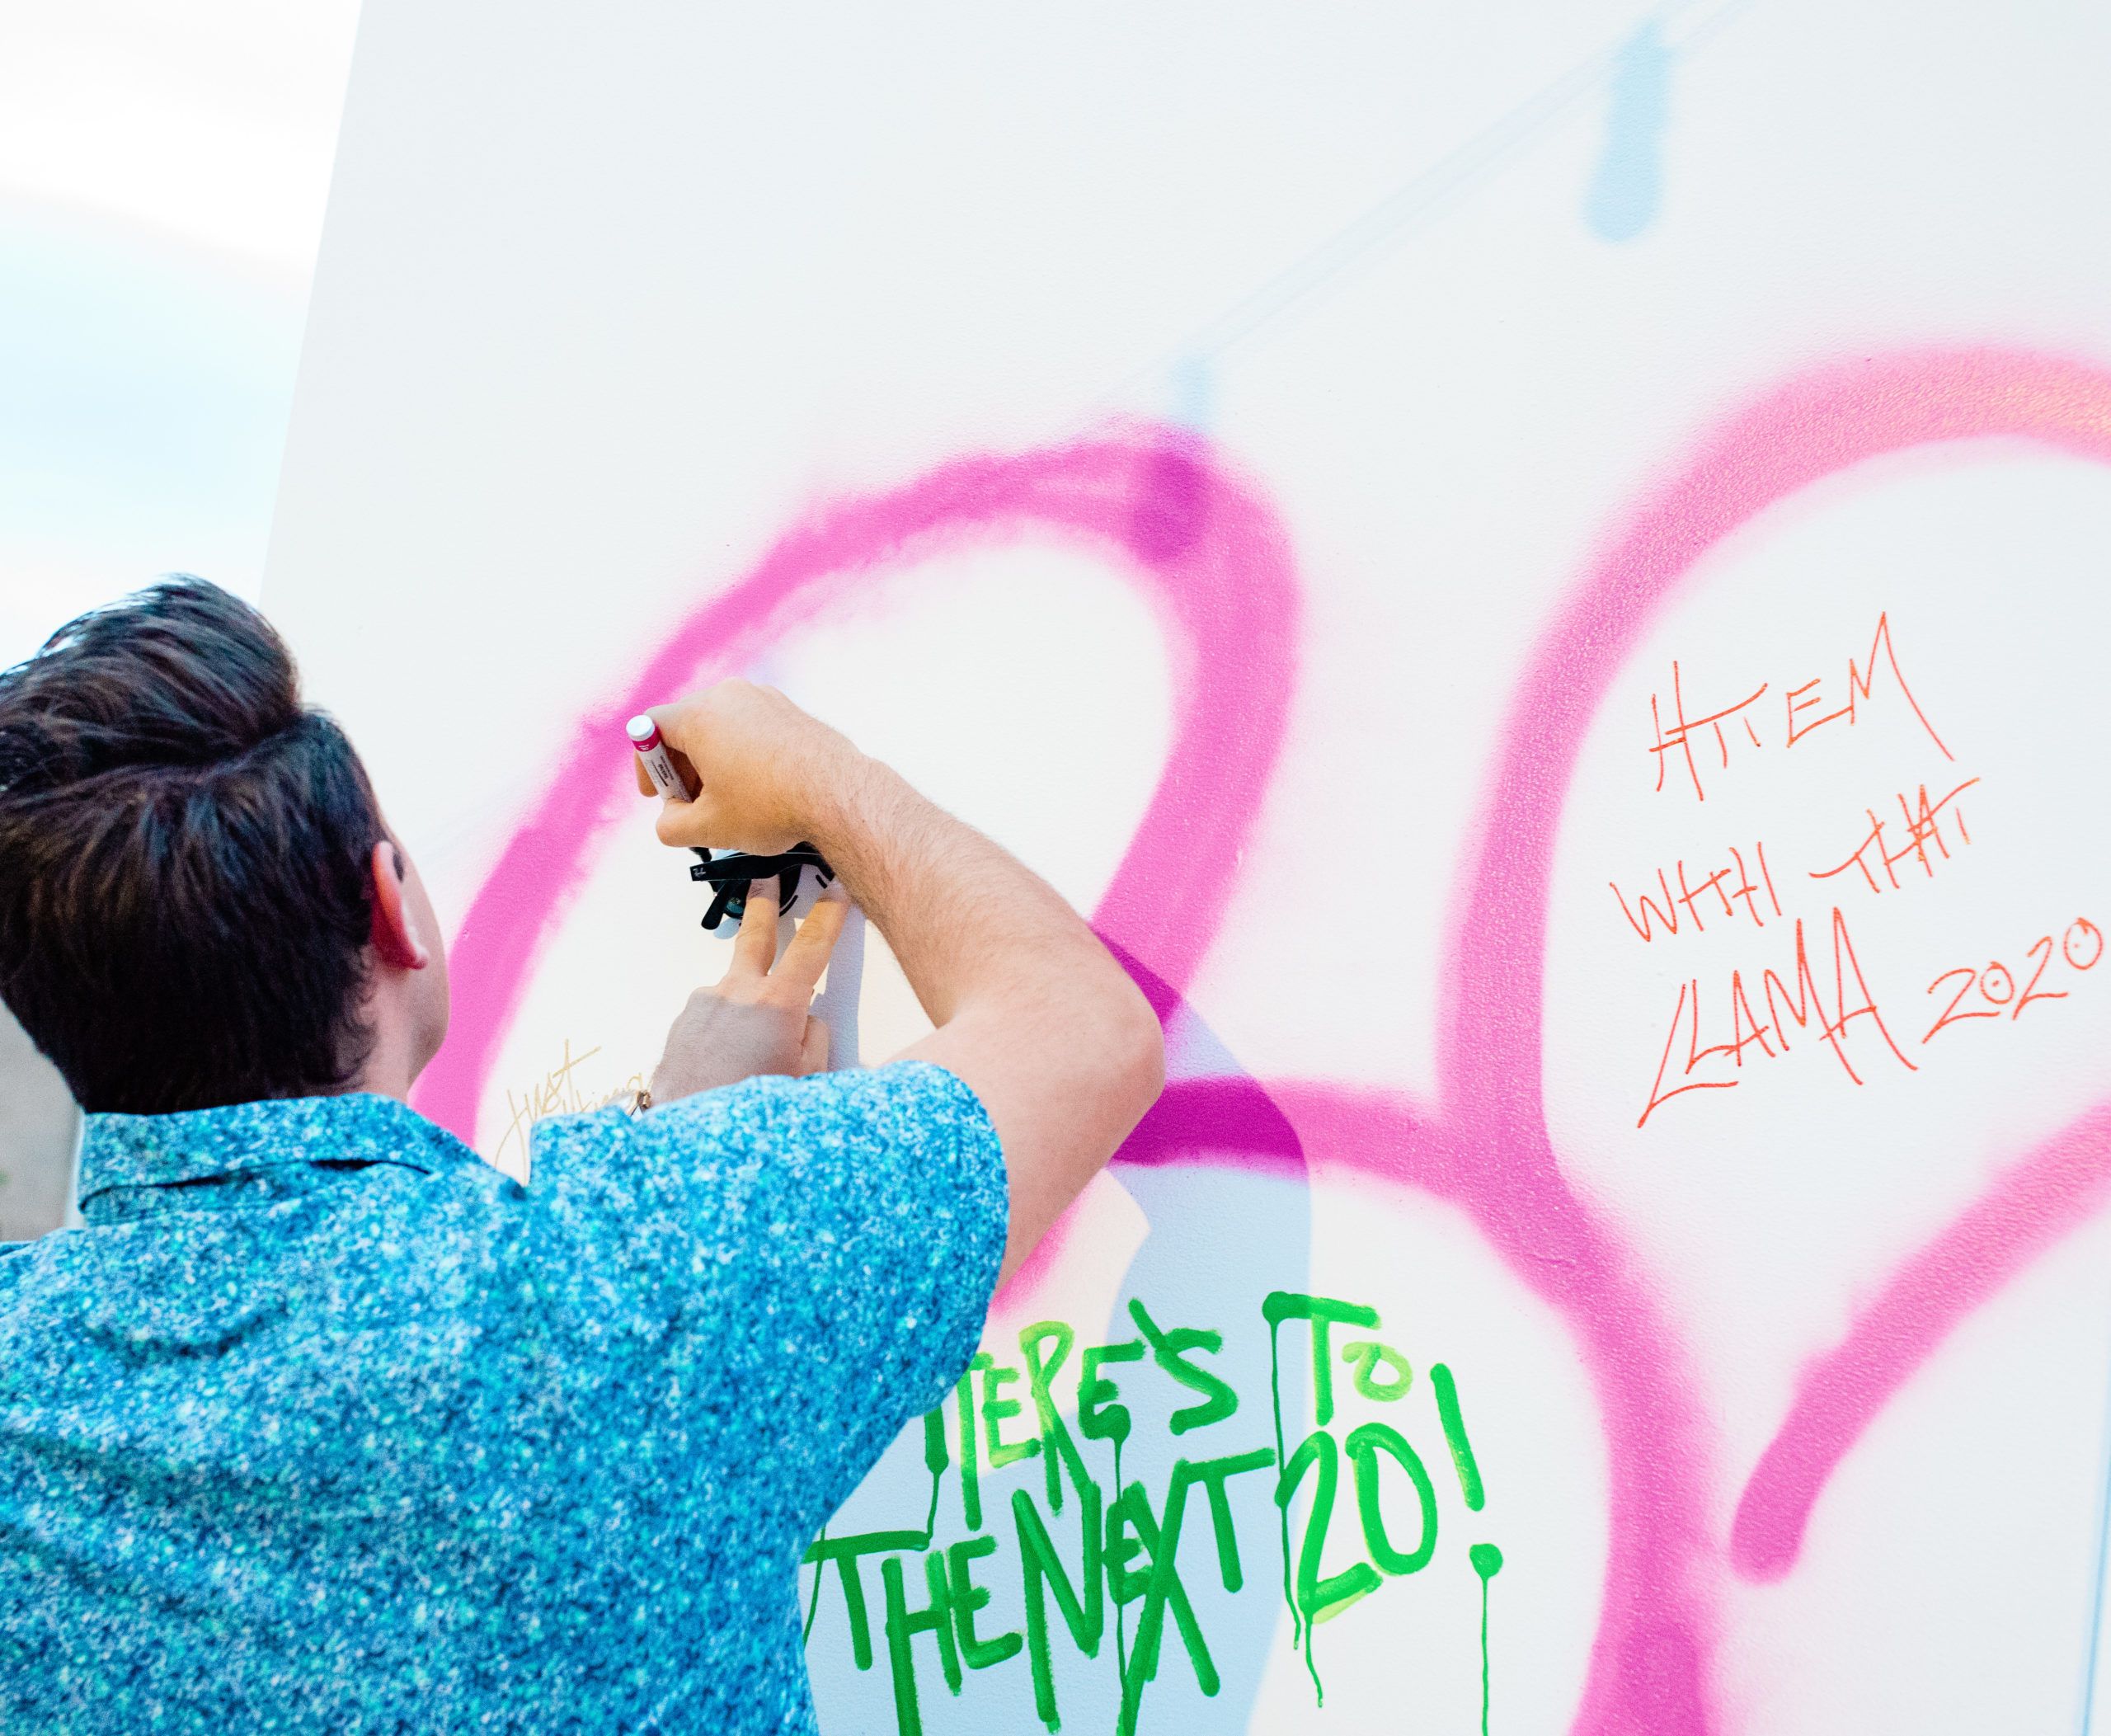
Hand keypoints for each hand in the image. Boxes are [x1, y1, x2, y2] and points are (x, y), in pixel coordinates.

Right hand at [632, 680, 857, 853]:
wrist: (838, 795)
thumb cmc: (771, 805)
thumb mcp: (708, 827)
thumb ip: (671, 826)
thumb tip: (669, 821)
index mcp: (699, 715)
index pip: (651, 728)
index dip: (648, 765)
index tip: (659, 793)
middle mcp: (730, 696)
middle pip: (686, 726)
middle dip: (682, 768)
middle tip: (692, 804)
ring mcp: (763, 699)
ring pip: (721, 727)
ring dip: (713, 762)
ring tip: (729, 801)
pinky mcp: (789, 710)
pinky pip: (751, 728)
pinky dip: (743, 754)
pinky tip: (759, 789)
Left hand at [647, 883, 848, 1101]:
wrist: (690, 1143)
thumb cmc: (752, 1116)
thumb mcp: (808, 1080)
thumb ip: (814, 1038)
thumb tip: (805, 1021)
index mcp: (778, 1005)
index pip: (813, 946)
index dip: (829, 915)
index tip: (837, 890)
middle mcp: (737, 994)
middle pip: (756, 935)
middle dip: (765, 903)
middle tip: (768, 879)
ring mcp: (704, 1006)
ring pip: (735, 992)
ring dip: (745, 1006)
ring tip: (749, 1052)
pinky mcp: (682, 1024)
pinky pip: (712, 1017)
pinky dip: (722, 1032)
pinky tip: (725, 1064)